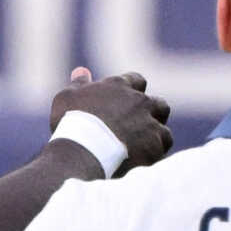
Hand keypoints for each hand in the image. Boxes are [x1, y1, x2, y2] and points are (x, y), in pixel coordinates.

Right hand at [52, 67, 172, 171]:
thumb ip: (78, 84)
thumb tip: (81, 72)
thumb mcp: (66, 99)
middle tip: (137, 128)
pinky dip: (157, 149)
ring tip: (143, 145)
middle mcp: (138, 100)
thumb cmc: (71, 125)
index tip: (125, 105)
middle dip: (150, 113)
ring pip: (163, 123)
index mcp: (118, 86)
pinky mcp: (156, 142)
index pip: (136, 80)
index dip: (133, 92)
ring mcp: (149, 120)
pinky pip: (164, 142)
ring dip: (156, 131)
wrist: (83, 153)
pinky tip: (145, 158)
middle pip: (156, 102)